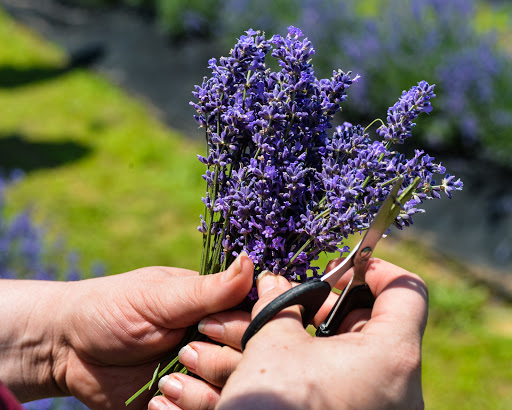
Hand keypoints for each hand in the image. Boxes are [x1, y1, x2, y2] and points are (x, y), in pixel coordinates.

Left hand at [0, 253, 253, 408]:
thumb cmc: (111, 308)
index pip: (253, 321)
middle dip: (218, 362)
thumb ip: (207, 289)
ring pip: (228, 393)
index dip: (243, 330)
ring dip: (199, 393)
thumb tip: (249, 262)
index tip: (213, 331)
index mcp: (214, 309)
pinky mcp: (181, 403)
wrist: (66, 349)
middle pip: (246, 362)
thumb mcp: (159, 297)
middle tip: (184, 354)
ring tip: (166, 383)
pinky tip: (156, 400)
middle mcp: (213, 343)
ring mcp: (199, 375)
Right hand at [217, 258, 427, 409]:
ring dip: (324, 336)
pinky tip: (292, 364)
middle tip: (303, 306)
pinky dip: (326, 366)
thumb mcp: (272, 346)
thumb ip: (278, 305)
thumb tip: (273, 283)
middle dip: (338, 306)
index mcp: (392, 357)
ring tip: (287, 333)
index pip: (407, 291)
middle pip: (382, 323)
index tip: (339, 269)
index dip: (373, 269)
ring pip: (362, 356)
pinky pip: (355, 384)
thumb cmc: (274, 409)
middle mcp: (401, 390)